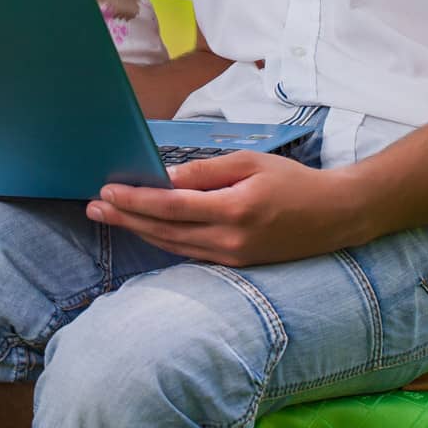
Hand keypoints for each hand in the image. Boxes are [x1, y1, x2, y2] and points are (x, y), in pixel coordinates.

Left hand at [86, 150, 356, 264]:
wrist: (334, 216)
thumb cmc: (293, 181)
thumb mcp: (251, 162)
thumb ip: (207, 172)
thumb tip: (166, 180)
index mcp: (234, 209)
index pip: (171, 207)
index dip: (135, 201)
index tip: (107, 192)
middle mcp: (229, 240)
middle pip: (164, 231)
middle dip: (125, 219)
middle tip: (93, 208)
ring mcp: (232, 257)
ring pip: (173, 246)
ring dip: (138, 231)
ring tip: (109, 218)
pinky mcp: (236, 264)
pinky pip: (190, 253)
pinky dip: (163, 240)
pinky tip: (145, 229)